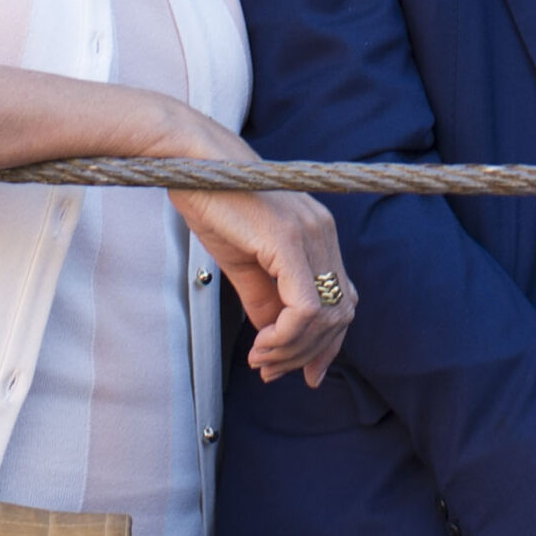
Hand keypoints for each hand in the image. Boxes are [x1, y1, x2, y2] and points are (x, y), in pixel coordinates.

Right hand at [155, 107, 353, 386]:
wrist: (193, 161)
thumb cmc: (215, 202)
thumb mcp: (244, 261)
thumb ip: (265, 298)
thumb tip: (274, 338)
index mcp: (318, 236)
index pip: (343, 301)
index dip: (326, 345)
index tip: (300, 373)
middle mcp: (323, 234)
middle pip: (341, 313)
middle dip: (309, 354)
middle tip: (272, 372)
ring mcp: (310, 235)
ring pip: (326, 316)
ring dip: (294, 350)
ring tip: (261, 360)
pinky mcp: (288, 240)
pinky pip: (305, 307)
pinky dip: (287, 337)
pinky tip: (261, 345)